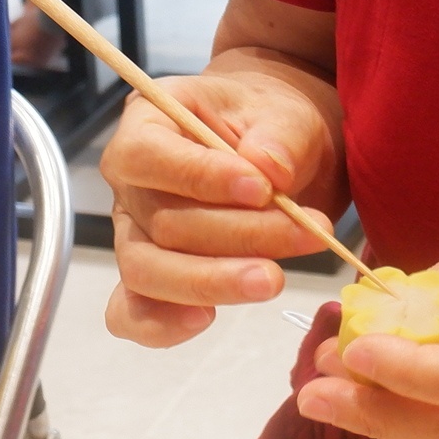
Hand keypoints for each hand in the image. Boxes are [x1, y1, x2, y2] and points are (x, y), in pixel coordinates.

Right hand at [99, 70, 336, 346]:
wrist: (283, 153)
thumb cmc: (273, 124)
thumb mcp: (287, 114)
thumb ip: (279, 136)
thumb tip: (269, 168)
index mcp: (148, 122)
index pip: (147, 154)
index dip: (199, 176)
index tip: (262, 188)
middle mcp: (131, 183)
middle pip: (160, 222)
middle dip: (236, 236)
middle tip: (306, 235)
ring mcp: (135, 234)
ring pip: (148, 270)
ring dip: (213, 281)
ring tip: (274, 280)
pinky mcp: (151, 278)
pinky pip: (132, 312)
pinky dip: (161, 325)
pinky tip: (206, 320)